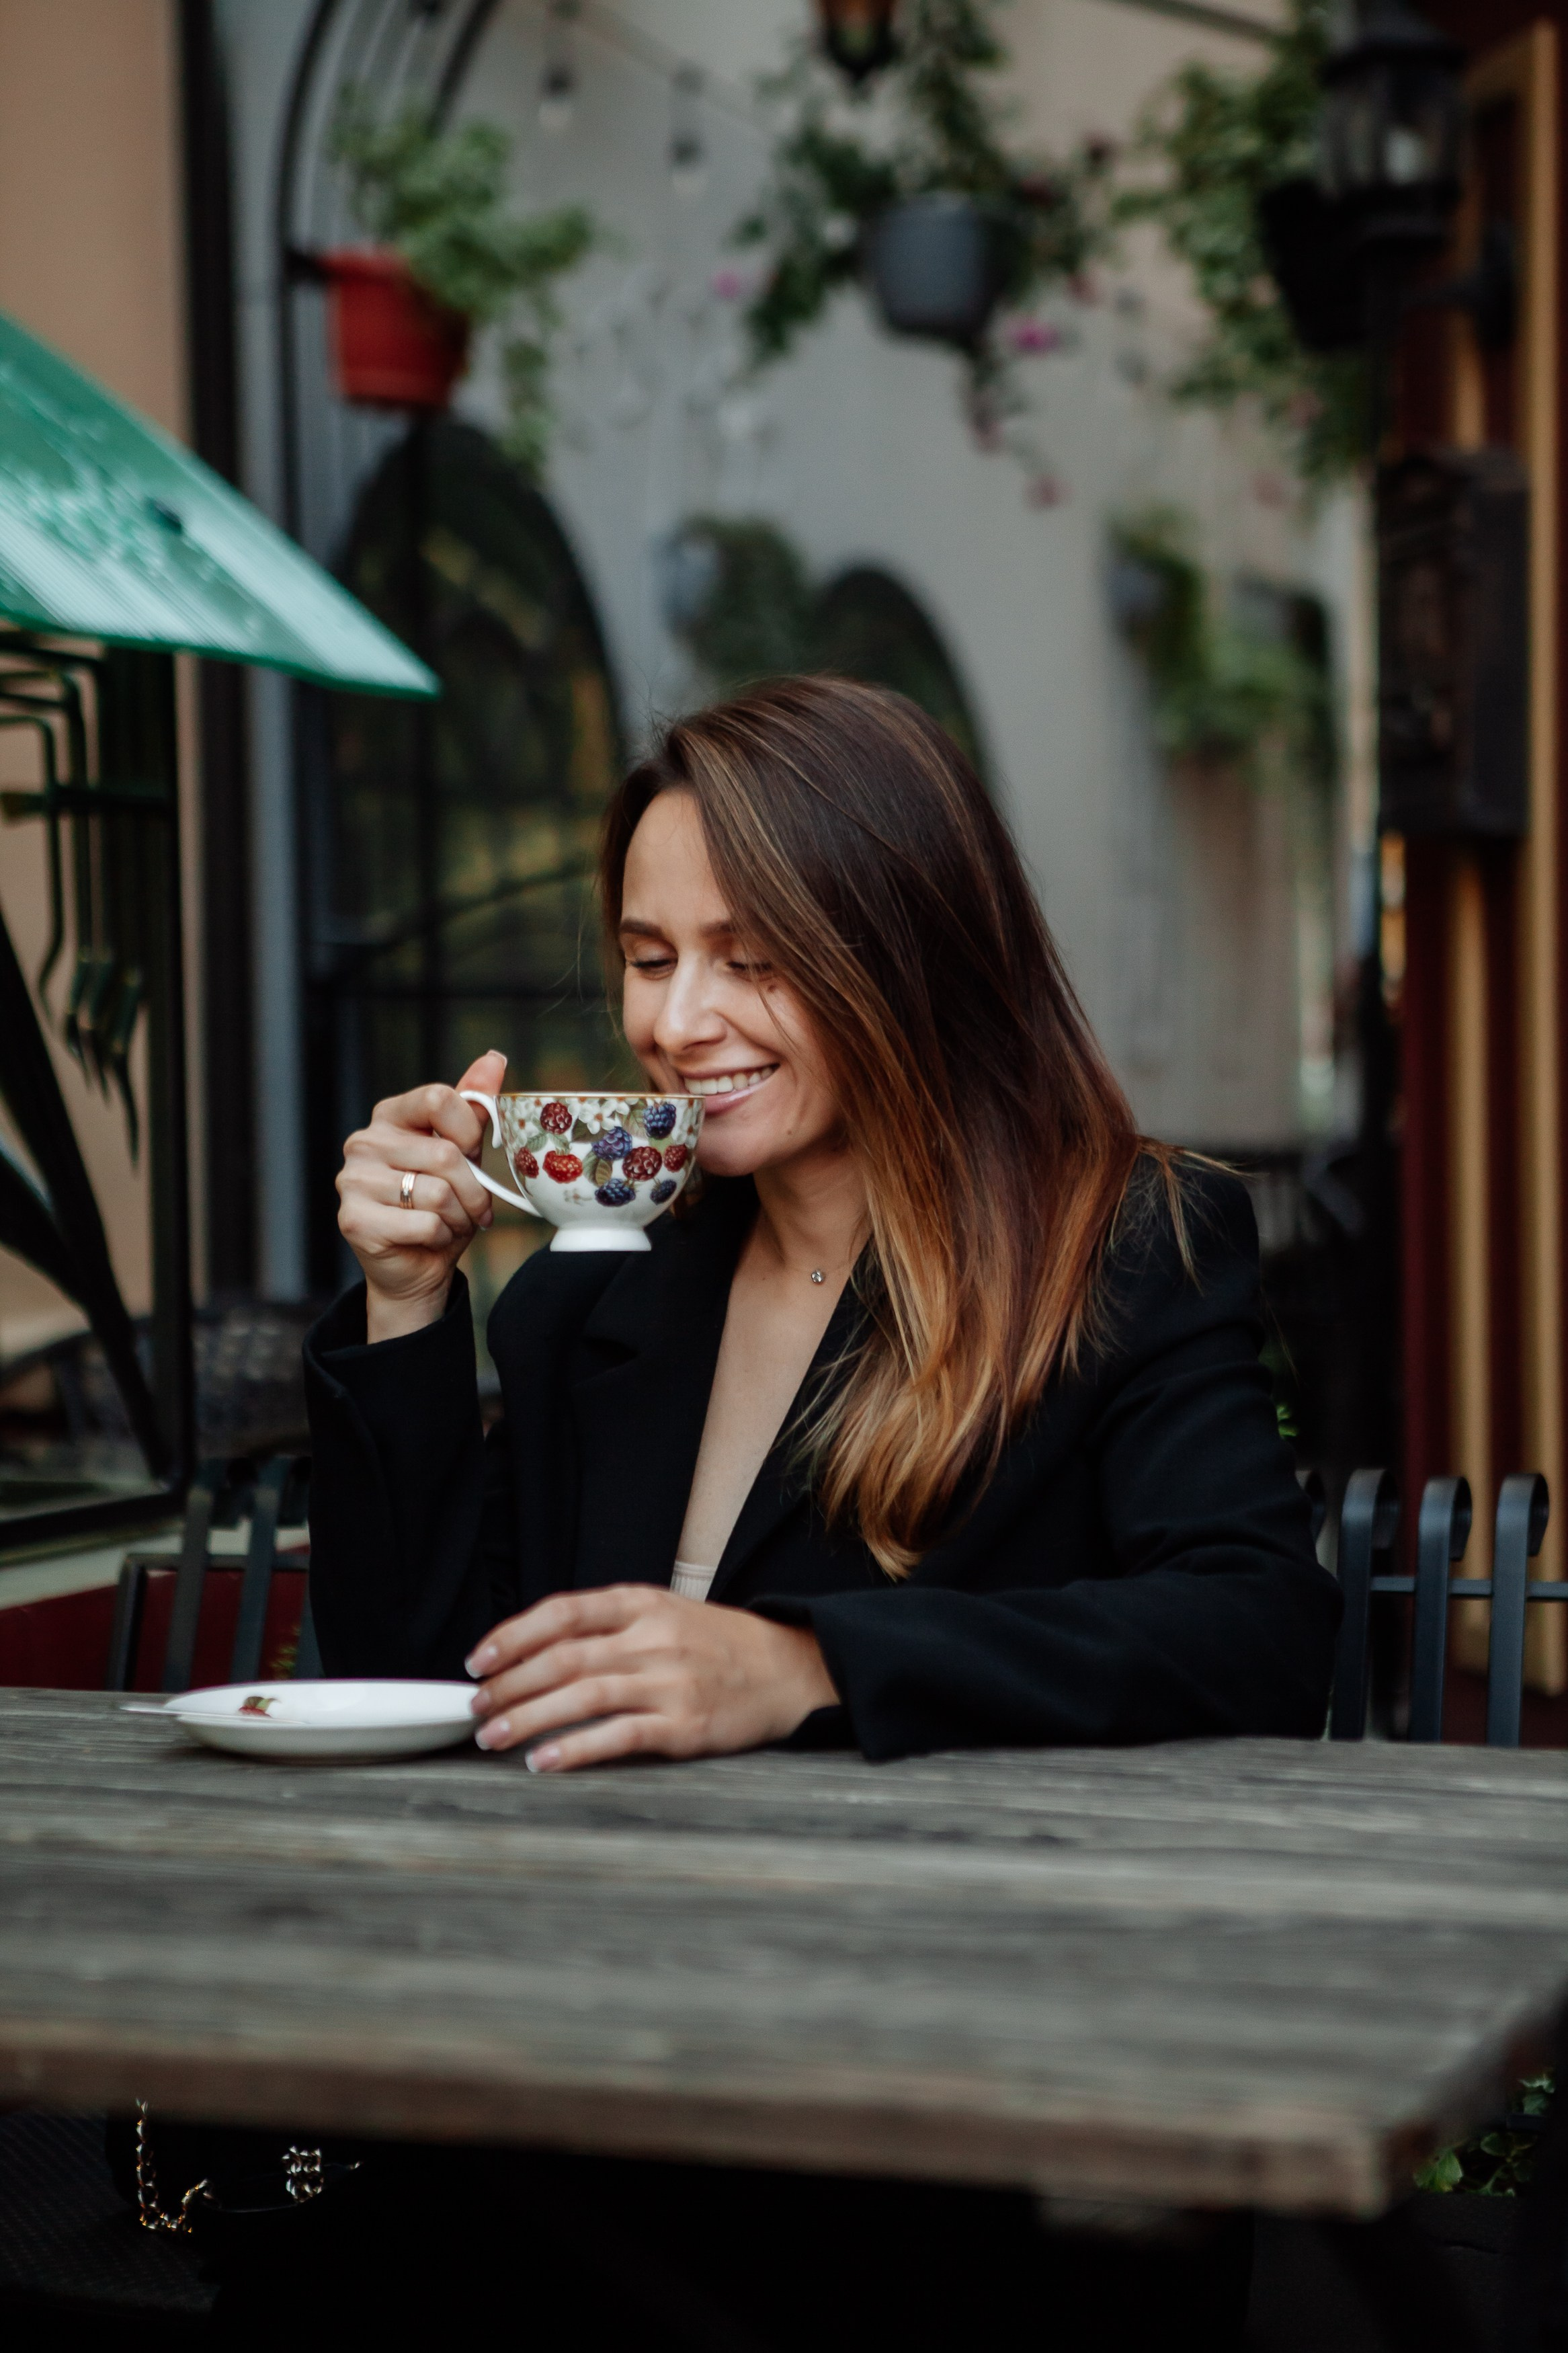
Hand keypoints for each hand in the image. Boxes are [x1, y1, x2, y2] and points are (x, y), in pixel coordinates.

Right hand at [336, 1049, 504, 1341]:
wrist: (415, 1268)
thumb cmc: (440, 1208)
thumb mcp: (463, 1153)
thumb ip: (472, 1106)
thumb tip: (494, 1058)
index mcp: (390, 1117)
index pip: (440, 1098)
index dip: (470, 1131)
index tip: (474, 1155)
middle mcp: (364, 1142)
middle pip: (446, 1154)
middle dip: (473, 1191)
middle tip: (471, 1208)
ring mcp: (352, 1180)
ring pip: (438, 1192)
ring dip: (458, 1217)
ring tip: (448, 1223)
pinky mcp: (353, 1218)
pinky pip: (425, 1223)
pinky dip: (441, 1236)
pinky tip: (428, 1239)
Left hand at [465, 1586, 838, 1769]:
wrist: (789, 1669)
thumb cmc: (716, 1644)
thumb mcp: (664, 1613)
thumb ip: (607, 1627)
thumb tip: (532, 1652)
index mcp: (642, 1603)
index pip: (563, 1612)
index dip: (513, 1635)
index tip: (479, 1660)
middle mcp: (653, 1638)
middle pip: (563, 1658)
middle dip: (510, 1684)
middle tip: (475, 1706)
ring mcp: (670, 1682)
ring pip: (582, 1696)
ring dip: (528, 1717)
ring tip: (492, 1736)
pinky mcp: (685, 1725)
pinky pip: (618, 1736)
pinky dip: (575, 1749)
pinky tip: (543, 1761)